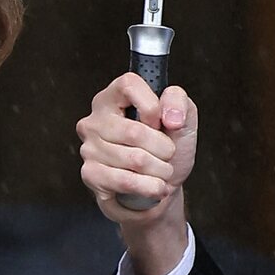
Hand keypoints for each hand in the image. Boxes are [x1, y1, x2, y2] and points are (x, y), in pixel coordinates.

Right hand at [77, 75, 198, 274]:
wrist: (163, 191)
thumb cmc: (171, 151)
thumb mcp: (186, 122)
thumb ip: (181, 104)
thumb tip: (167, 112)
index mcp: (116, 97)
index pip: (126, 83)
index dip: (149, 101)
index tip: (164, 120)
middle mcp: (95, 119)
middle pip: (127, 127)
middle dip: (159, 147)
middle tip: (169, 159)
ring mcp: (88, 149)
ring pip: (121, 156)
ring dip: (152, 170)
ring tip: (163, 177)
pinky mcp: (89, 176)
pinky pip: (111, 179)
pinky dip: (139, 187)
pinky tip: (152, 190)